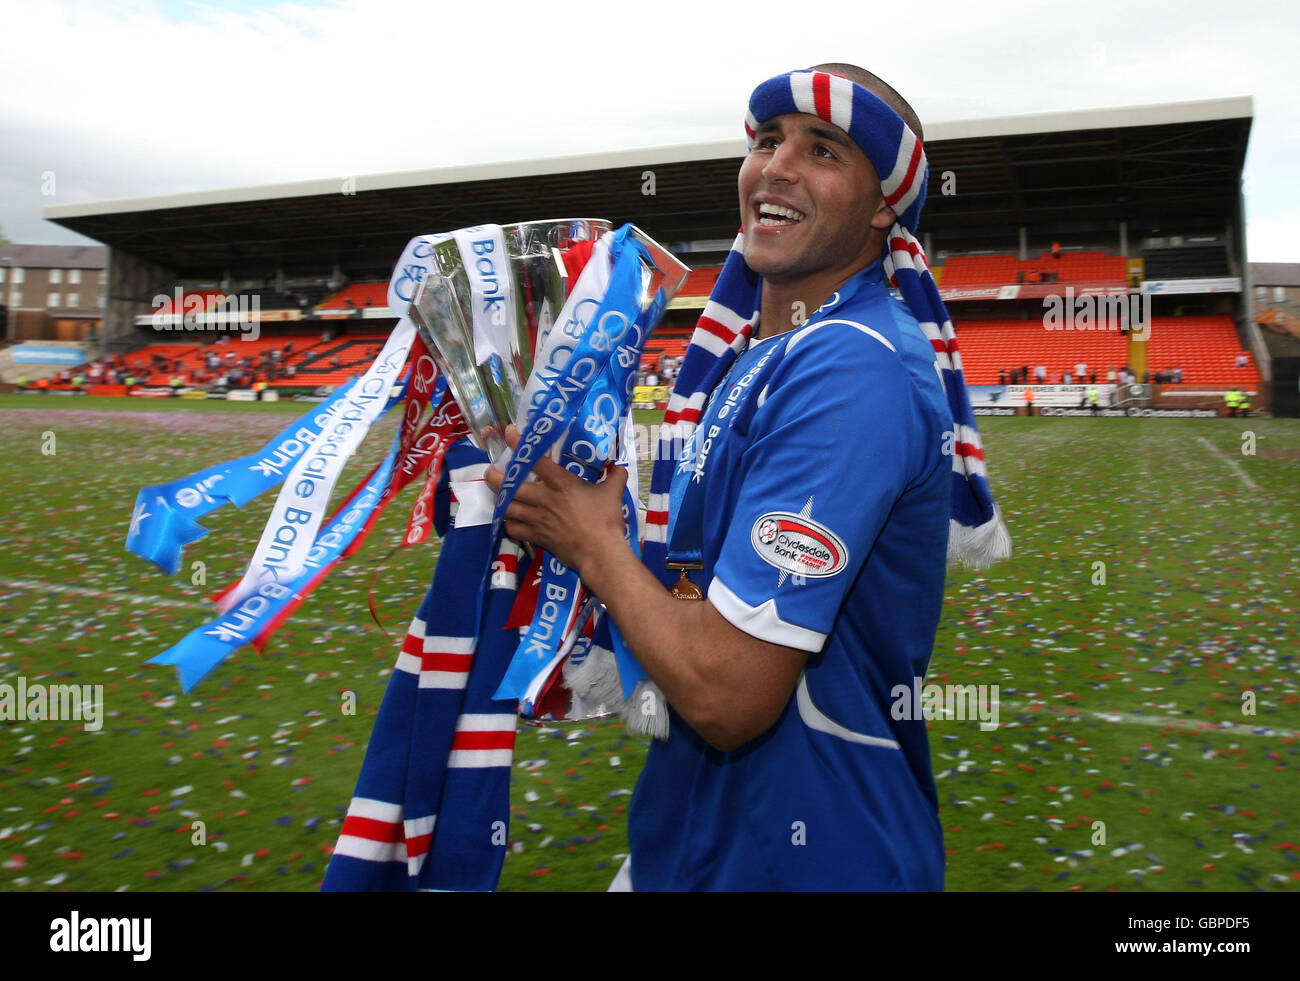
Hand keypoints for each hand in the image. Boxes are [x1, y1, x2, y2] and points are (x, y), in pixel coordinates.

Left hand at [482, 425, 630, 577]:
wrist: (600, 553)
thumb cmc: (606, 520)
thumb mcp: (613, 493)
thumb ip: (615, 476)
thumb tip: (619, 467)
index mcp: (561, 484)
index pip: (536, 460)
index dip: (521, 444)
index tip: (510, 432)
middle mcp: (544, 499)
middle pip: (510, 485)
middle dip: (495, 477)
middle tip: (492, 470)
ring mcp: (538, 519)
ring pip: (508, 507)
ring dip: (500, 499)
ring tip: (497, 493)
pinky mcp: (537, 537)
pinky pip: (514, 529)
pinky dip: (510, 524)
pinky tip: (512, 520)